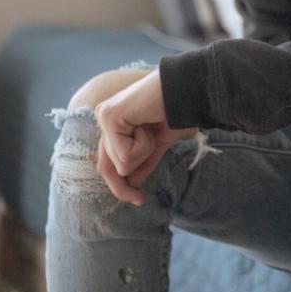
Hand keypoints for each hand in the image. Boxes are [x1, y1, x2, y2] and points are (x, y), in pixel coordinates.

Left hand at [94, 70, 196, 205]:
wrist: (186, 90)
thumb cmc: (175, 112)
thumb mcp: (157, 143)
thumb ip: (142, 162)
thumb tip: (131, 184)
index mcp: (114, 123)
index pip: (108, 162)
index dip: (119, 185)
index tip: (139, 200)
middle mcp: (104, 118)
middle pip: (106, 168)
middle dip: (122, 187)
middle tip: (139, 200)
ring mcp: (104, 117)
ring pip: (120, 163)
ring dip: (144, 153)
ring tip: (153, 130)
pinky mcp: (109, 117)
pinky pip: (125, 154)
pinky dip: (144, 146)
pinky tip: (149, 125)